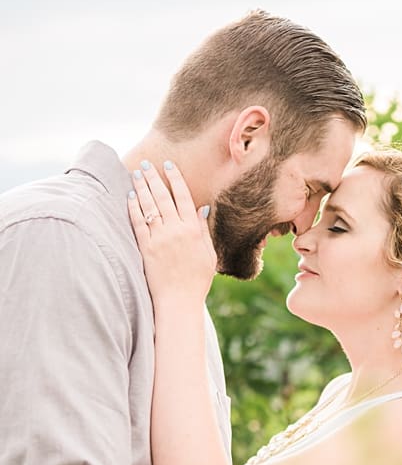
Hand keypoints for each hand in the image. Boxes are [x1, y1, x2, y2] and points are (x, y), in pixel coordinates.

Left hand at [127, 161, 214, 305]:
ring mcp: (159, 239)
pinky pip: (138, 222)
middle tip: (146, 164)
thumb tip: (202, 209)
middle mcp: (176, 231)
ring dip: (141, 187)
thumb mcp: (209, 254)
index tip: (169, 165)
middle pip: (163, 197)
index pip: (184, 197)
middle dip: (154, 178)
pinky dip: (134, 208)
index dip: (175, 179)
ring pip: (149, 206)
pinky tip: (130, 197)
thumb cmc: (197, 280)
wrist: (179, 300)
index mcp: (194, 231)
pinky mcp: (145, 248)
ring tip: (136, 174)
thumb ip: (203, 230)